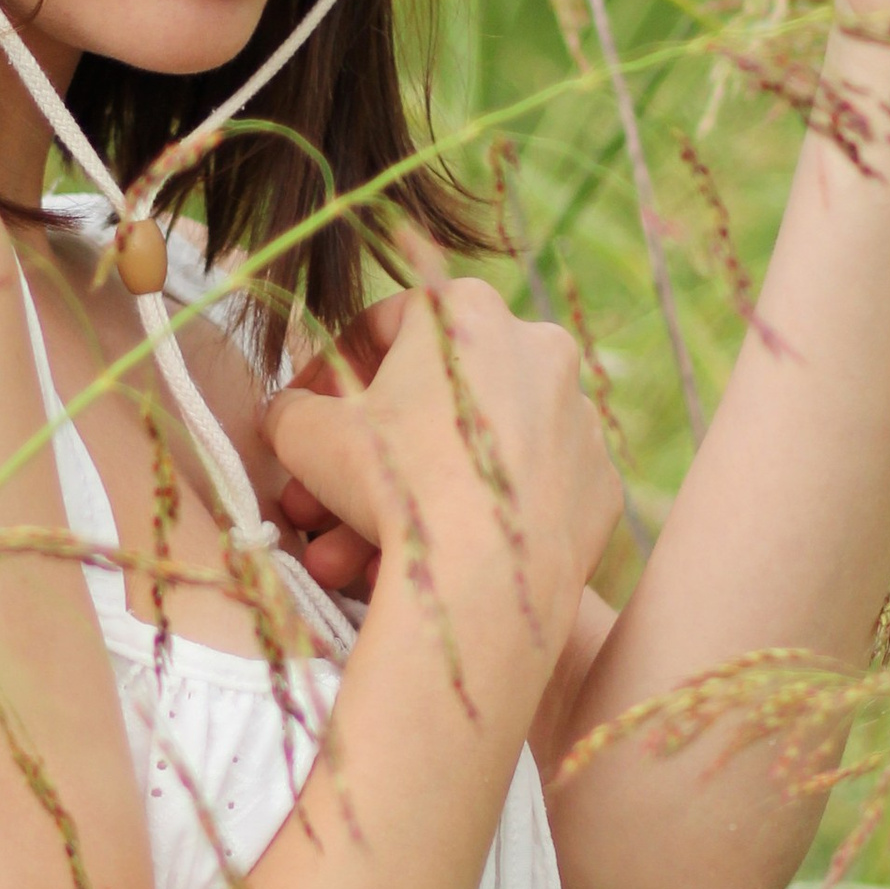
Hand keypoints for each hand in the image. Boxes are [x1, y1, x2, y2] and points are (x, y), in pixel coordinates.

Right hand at [263, 258, 619, 655]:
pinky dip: (480, 522)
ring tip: (360, 556)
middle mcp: (538, 349)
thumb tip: (289, 412)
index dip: (331, 374)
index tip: (307, 417)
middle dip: (371, 458)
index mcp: (468, 311)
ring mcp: (578, 418)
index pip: (384, 327)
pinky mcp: (600, 484)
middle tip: (324, 503)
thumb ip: (289, 408)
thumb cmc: (392, 482)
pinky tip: (434, 560)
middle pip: (432, 403)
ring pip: (475, 456)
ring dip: (416, 499)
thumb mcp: (305, 433)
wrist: (486, 578)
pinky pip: (523, 498)